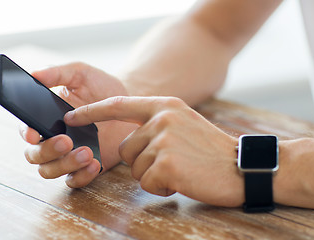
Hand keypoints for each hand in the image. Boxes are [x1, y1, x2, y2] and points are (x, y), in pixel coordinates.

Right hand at [20, 63, 136, 187]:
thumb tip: (34, 73)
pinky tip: (95, 163)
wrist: (128, 104)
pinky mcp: (85, 167)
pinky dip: (81, 176)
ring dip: (65, 164)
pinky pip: (75, 180)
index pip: (27, 129)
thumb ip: (58, 73)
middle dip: (47, 151)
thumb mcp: (81, 74)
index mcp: (45, 118)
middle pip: (35, 155)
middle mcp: (52, 139)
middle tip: (66, 140)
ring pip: (50, 171)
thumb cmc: (100, 87)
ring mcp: (68, 155)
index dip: (26, 133)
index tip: (34, 133)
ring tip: (87, 152)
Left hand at [64, 96, 243, 206]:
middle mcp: (161, 119)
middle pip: (125, 148)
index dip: (92, 111)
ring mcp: (163, 141)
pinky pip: (146, 183)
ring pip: (134, 167)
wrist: (241, 166)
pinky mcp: (166, 164)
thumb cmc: (211, 150)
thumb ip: (156, 123)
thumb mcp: (184, 123)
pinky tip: (183, 180)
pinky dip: (161, 187)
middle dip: (142, 162)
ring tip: (181, 169)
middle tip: (171, 162)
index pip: (119, 105)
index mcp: (165, 106)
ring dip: (153, 175)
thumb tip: (129, 139)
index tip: (71, 116)